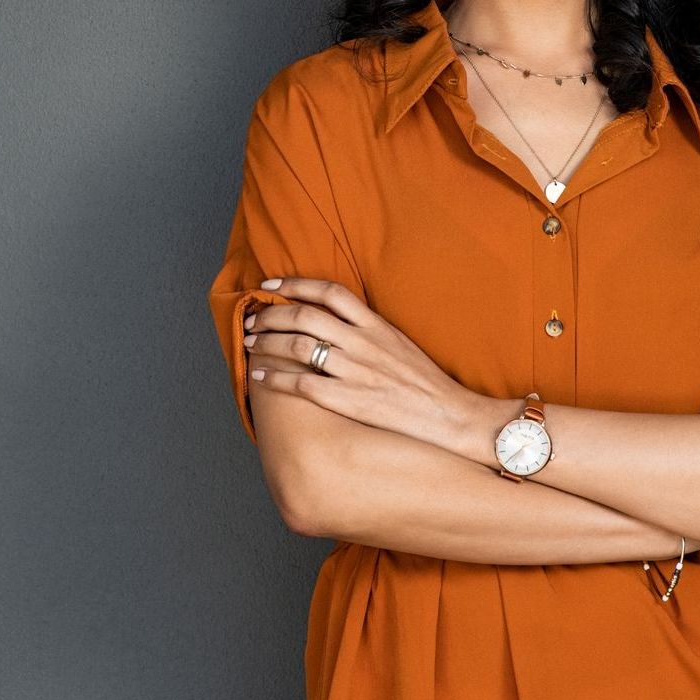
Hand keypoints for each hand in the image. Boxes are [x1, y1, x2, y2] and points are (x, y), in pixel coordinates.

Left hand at [243, 277, 483, 455]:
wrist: (449, 415)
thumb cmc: (425, 383)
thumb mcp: (400, 344)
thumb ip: (370, 331)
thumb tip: (339, 321)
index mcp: (376, 326)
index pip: (331, 292)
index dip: (296, 284)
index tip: (271, 285)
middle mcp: (364, 343)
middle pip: (306, 315)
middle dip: (272, 314)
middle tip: (253, 318)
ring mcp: (356, 371)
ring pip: (299, 346)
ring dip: (267, 342)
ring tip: (250, 344)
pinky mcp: (350, 399)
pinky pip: (303, 384)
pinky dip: (276, 378)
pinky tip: (260, 378)